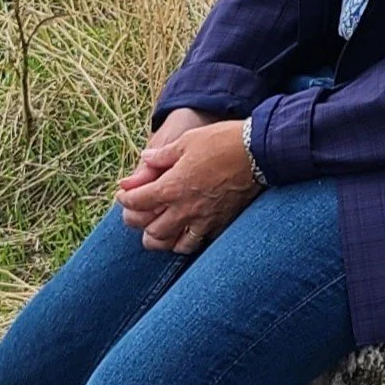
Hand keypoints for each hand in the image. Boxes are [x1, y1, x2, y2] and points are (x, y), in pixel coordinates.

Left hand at [118, 114, 256, 255]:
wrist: (260, 153)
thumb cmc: (223, 142)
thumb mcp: (187, 141)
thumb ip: (162, 155)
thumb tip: (144, 160)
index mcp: (171, 186)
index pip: (137, 202)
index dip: (125, 199)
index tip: (124, 194)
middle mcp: (183, 208)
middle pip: (149, 230)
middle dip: (138, 222)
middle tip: (138, 212)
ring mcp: (202, 219)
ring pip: (170, 243)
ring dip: (159, 238)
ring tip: (157, 229)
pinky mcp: (219, 224)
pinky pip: (195, 243)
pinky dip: (184, 242)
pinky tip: (184, 233)